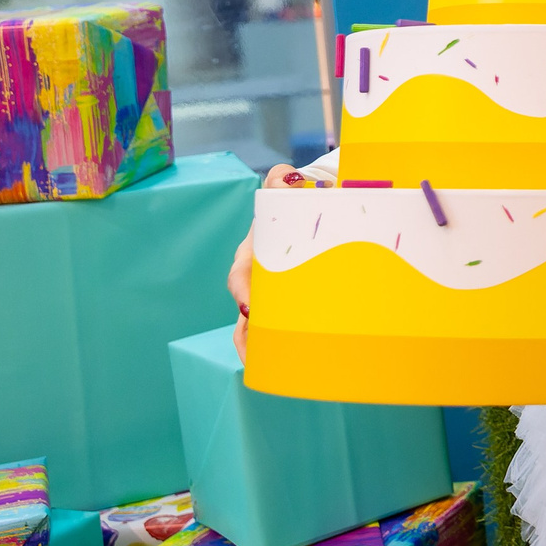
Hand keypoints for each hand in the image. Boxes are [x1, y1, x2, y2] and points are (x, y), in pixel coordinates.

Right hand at [228, 163, 305, 360]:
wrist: (304, 211)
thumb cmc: (294, 203)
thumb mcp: (287, 190)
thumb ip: (282, 181)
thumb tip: (284, 177)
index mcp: (255, 251)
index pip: (241, 273)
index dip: (243, 290)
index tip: (249, 306)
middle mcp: (257, 276)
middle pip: (244, 308)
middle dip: (247, 332)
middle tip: (255, 350)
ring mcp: (269, 292)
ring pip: (254, 324)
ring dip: (257, 346)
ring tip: (264, 368)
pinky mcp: (286, 304)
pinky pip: (275, 328)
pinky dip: (276, 346)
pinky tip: (288, 365)